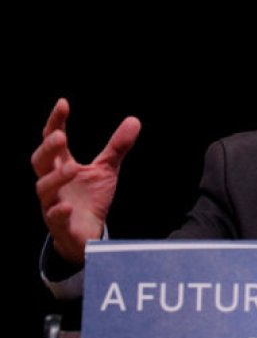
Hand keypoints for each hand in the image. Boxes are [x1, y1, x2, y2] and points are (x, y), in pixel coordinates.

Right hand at [31, 98, 140, 264]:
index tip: (63, 104)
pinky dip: (59, 212)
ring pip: (44, 189)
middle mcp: (53, 182)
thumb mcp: (106, 170)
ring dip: (56, 178)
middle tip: (61, 136)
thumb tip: (134, 120)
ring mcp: (52, 203)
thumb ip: (116, 147)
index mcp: (61, 165)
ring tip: (73, 168)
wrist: (85, 234)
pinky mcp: (59, 224)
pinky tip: (67, 206)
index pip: (53, 140)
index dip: (55, 122)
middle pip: (40, 162)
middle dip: (48, 149)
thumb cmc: (89, 198)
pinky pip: (54, 217)